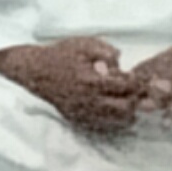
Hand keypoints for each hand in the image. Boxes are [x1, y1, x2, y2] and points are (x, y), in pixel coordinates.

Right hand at [0, 38, 148, 133]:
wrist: (34, 71)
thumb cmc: (59, 55)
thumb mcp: (83, 44)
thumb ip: (105, 50)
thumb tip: (121, 60)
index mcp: (91, 81)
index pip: (127, 87)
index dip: (137, 82)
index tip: (136, 77)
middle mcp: (88, 101)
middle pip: (126, 110)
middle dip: (134, 100)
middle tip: (132, 91)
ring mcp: (83, 113)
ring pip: (117, 122)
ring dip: (126, 112)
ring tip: (123, 99)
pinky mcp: (78, 120)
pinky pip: (105, 126)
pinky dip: (114, 119)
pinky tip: (111, 107)